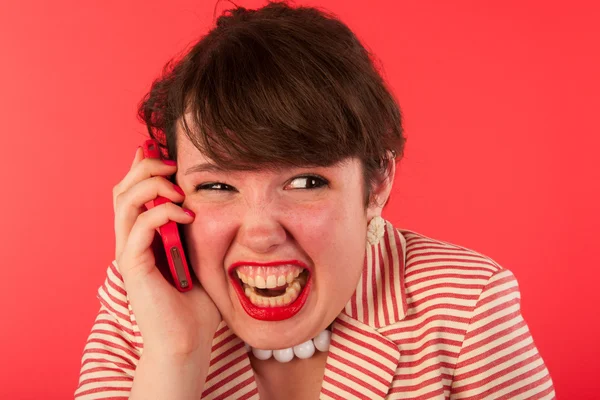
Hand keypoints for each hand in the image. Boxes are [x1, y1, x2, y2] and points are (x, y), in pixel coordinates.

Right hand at [112, 146, 220, 356]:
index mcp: (144, 237)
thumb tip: (209, 200)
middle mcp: (131, 241)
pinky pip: (138, 227)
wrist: (188, 341)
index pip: (134, 192)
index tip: (164, 150)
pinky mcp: (133, 266)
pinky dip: (162, 213)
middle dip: (145, 167)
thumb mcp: (200, 254)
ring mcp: (129, 252)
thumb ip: (196, 229)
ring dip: (151, 184)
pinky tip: (187, 215)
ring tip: (179, 186)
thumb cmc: (197, 303)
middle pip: (122, 189)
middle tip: (172, 162)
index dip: (144, 167)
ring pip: (124, 201)